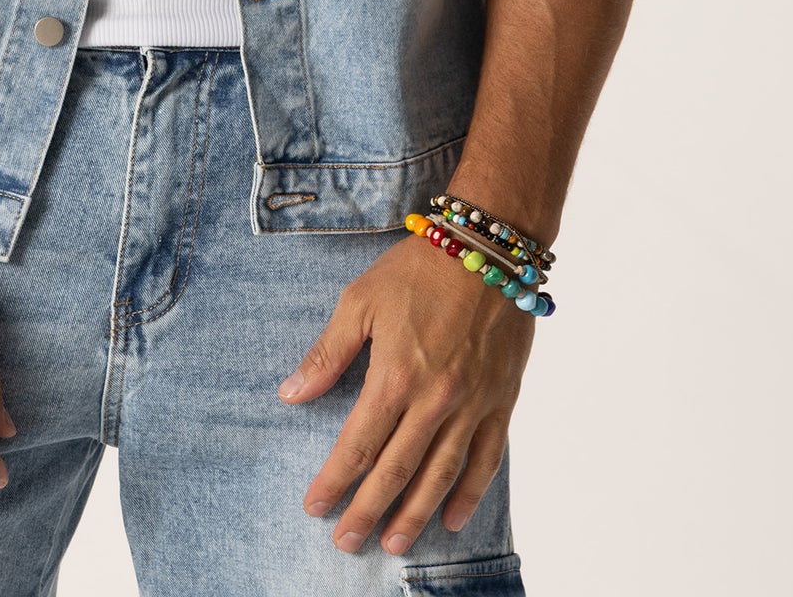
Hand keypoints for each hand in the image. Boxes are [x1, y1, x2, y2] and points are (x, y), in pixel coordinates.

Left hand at [279, 231, 534, 554]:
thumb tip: (291, 393)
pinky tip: (453, 518)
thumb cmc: (418, 269)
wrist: (488, 248)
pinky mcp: (501, 401)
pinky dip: (470, 494)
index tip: (314, 507)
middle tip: (345, 543)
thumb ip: (328, 353)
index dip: (334, 481)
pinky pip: (486, 459)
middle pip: (395, 471)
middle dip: (367, 511)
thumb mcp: (360, 300)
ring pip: (440, 475)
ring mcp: (472, 404)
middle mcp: (434, 399)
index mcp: (394, 375)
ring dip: (415, 515)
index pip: (356, 444)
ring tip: (394, 544)